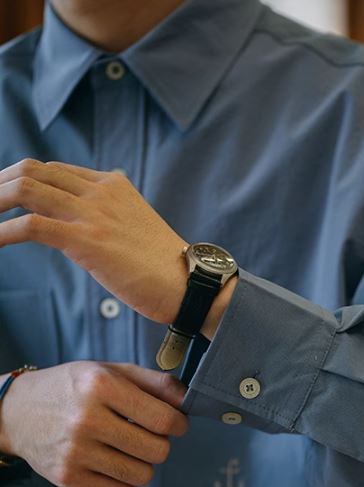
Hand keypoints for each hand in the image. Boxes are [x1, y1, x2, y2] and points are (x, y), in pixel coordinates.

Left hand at [0, 158, 188, 323]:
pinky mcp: (87, 240)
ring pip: (25, 189)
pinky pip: (30, 226)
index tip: (4, 199)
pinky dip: (2, 232)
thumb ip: (106, 219)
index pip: (53, 169)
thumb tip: (78, 232)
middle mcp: (99, 190)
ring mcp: (93, 212)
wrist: (190, 284)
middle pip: (31, 169)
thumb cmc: (165, 268)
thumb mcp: (134, 230)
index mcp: (111, 184)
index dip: (20, 180)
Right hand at [0, 361, 188, 486]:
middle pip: (158, 451)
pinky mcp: (68, 478)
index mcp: (101, 386)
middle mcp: (87, 419)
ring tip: (129, 449)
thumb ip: (154, 382)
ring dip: (144, 464)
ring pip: (142, 475)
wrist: (15, 412)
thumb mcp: (109, 371)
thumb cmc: (71, 388)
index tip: (175, 424)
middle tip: (146, 435)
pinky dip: (124, 482)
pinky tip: (112, 463)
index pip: (165, 420)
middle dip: (161, 444)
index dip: (179, 424)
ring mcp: (76, 452)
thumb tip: (188, 399)